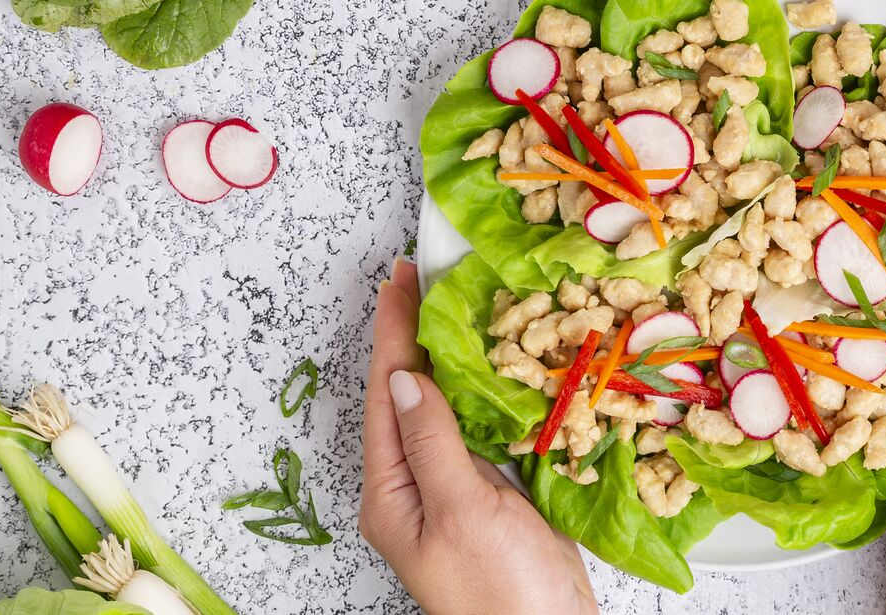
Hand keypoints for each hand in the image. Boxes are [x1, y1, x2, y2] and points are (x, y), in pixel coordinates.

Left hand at [359, 258, 596, 614]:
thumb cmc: (499, 594)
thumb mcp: (461, 512)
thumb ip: (433, 443)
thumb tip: (408, 378)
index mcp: (393, 493)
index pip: (386, 395)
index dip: (393, 333)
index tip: (400, 280)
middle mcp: (415, 488)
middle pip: (408, 396)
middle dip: (413, 336)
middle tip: (422, 278)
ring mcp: (454, 492)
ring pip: (445, 410)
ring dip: (450, 358)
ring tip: (454, 307)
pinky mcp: (492, 497)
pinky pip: (479, 431)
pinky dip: (486, 392)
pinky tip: (497, 368)